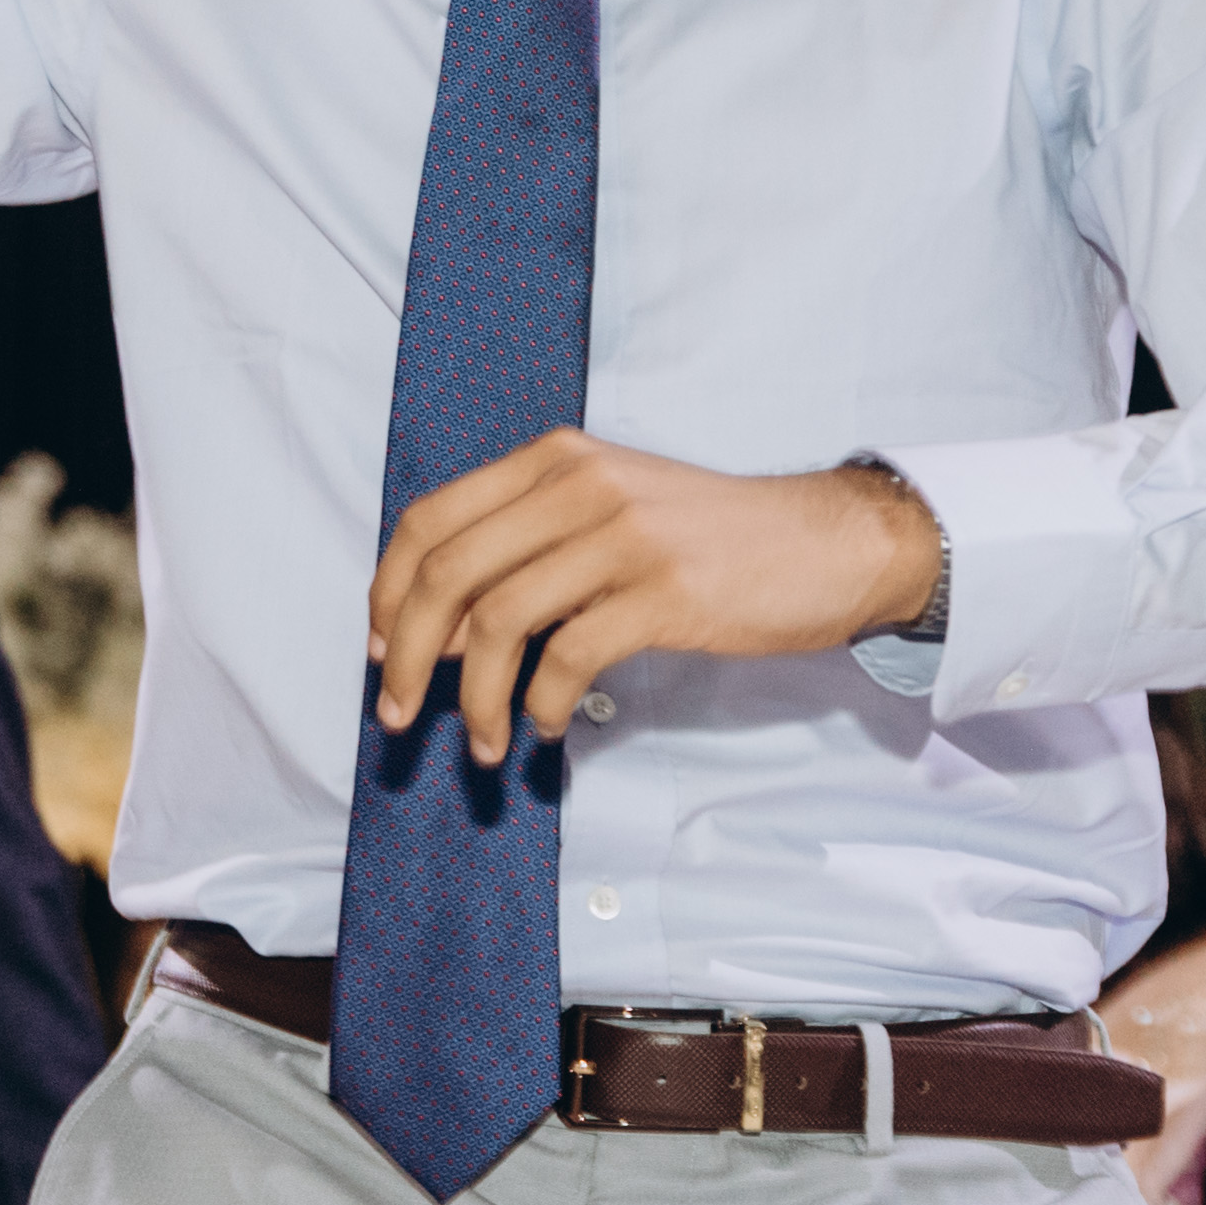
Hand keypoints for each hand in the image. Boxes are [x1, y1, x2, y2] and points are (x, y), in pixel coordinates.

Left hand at [367, 435, 940, 764]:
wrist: (824, 542)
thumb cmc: (710, 538)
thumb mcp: (607, 515)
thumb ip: (527, 554)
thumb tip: (440, 633)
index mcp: (555, 461)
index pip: (431, 520)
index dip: (388, 592)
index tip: (380, 651)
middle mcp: (580, 484)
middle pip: (449, 572)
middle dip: (408, 655)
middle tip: (398, 713)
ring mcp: (623, 535)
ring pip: (500, 620)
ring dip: (474, 699)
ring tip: (482, 744)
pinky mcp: (665, 591)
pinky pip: (569, 657)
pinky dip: (539, 705)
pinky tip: (543, 729)